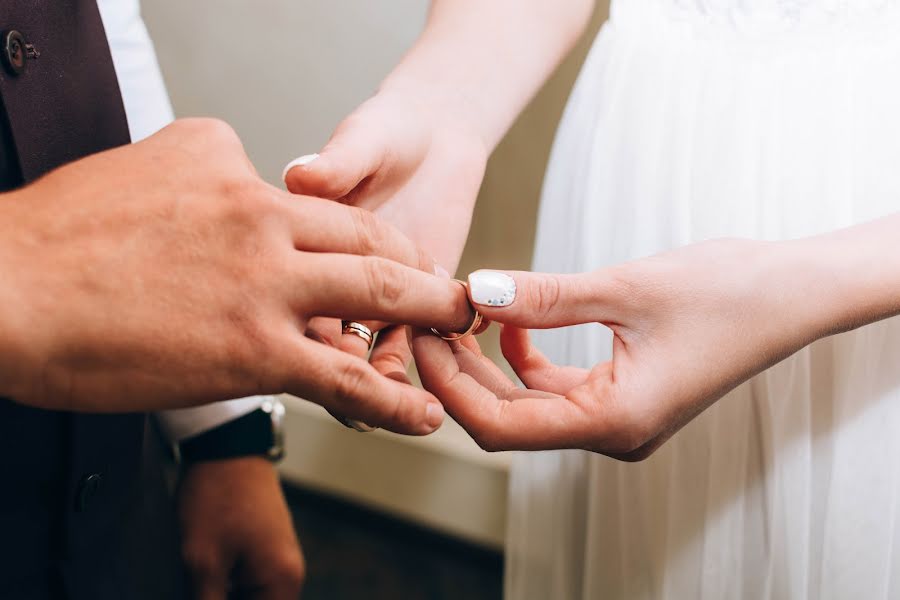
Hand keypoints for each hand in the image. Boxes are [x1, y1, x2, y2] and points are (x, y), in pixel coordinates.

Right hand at [0, 118, 472, 433]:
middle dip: (415, 262)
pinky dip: (390, 398)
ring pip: (377, 292)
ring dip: (428, 314)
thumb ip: (195, 165)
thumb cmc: (53, 238)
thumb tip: (227, 166)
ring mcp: (264, 281)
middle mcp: (261, 215)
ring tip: (456, 331)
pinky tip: (419, 412)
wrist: (0, 289)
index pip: (316, 200)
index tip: (368, 255)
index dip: (351, 233)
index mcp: (232, 171)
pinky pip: (345, 376)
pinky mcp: (256, 349)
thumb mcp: (140, 166)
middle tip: (441, 286)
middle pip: (369, 235)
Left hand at [178, 457, 303, 599]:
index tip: (207, 595)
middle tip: (197, 585)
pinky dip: (225, 586)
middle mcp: (289, 574)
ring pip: (249, 597)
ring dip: (222, 594)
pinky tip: (203, 575)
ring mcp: (278, 560)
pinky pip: (247, 582)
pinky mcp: (265, 548)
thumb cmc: (217, 498)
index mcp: (282, 582)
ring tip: (198, 578)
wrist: (227, 446)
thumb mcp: (203, 561)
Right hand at [283, 89, 486, 385]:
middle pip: (324, 331)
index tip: (307, 332)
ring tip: (397, 389)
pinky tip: (426, 388)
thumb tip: (300, 173)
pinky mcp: (409, 310)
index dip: (295, 308)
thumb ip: (335, 163)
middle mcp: (328, 279)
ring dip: (379, 374)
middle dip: (338, 356)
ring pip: (363, 352)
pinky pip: (406, 349)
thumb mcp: (359, 141)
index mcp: (301, 241)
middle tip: (354, 374)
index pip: (291, 282)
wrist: (438, 141)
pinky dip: (415, 369)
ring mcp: (366, 300)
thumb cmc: (385, 133)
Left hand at [413, 239, 829, 458]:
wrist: (791, 293)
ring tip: (460, 313)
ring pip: (525, 404)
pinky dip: (523, 357)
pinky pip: (553, 388)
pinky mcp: (620, 395)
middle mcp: (611, 432)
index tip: (422, 333)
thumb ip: (545, 296)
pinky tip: (509, 319)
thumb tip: (476, 290)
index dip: (451, 383)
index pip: (502, 427)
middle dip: (460, 372)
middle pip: (506, 419)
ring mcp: (616, 417)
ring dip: (487, 364)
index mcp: (614, 422)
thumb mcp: (624, 288)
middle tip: (426, 319)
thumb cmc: (728, 292)